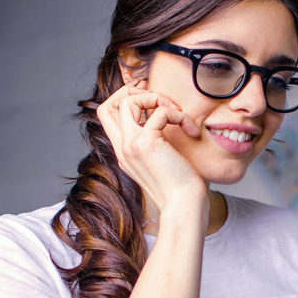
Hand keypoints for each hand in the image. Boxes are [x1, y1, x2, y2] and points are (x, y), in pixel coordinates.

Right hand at [95, 80, 206, 215]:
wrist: (185, 205)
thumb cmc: (181, 185)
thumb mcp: (163, 159)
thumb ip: (156, 141)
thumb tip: (164, 116)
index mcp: (124, 151)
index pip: (107, 116)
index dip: (125, 100)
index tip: (152, 101)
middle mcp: (122, 148)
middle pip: (107, 105)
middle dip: (133, 92)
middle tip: (160, 101)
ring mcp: (131, 145)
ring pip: (126, 101)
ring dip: (155, 98)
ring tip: (176, 112)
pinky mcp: (147, 143)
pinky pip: (159, 111)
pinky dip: (178, 114)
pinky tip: (190, 129)